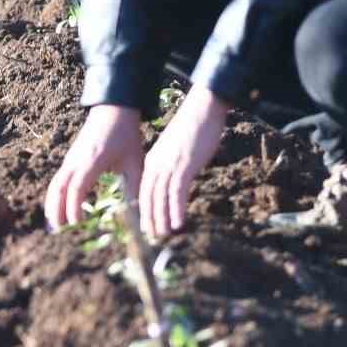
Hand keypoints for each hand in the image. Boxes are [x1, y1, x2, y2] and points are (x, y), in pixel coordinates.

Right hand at [45, 104, 144, 231]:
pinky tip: (58, 209)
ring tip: (53, 226)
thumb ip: (134, 187)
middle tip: (58, 232)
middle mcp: (76, 160)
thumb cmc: (126, 135)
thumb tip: (139, 212)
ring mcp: (71, 159)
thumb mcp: (135, 162)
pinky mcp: (70, 159)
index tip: (76, 224)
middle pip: (58, 189)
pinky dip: (55, 196)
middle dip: (56, 211)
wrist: (113, 109)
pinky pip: (58, 180)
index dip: (74, 206)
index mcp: (92, 161)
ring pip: (55, 185)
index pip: (77, 187)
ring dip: (52, 205)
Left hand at [137, 84, 230, 239]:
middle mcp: (157, 165)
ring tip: (164, 235)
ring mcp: (169, 165)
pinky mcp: (184, 165)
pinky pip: (177, 191)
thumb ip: (173, 167)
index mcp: (153, 161)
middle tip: (153, 237)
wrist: (202, 109)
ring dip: (162, 218)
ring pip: (160, 197)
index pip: (144, 190)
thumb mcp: (177, 151)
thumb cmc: (193, 129)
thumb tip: (176, 183)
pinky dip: (177, 209)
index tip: (146, 226)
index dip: (144, 210)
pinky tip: (178, 223)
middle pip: (148, 197)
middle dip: (150, 219)